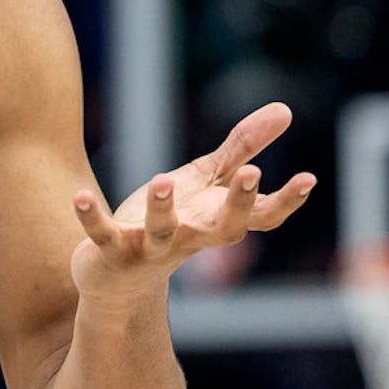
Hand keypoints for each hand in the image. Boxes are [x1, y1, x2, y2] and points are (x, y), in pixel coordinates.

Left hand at [70, 102, 316, 301]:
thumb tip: (285, 110)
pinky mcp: (112, 251)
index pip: (261, 217)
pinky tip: (79, 196)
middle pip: (223, 229)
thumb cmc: (173, 221)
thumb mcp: (206, 182)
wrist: (119, 278)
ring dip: (163, 208)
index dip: (286, 201)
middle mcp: (191, 238)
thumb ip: (241, 148)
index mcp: (216, 222)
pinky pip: (102, 234)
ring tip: (162, 179)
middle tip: (253, 173)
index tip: (309, 179)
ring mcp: (151, 248)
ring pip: (162, 232)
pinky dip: (91, 217)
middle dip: (239, 203)